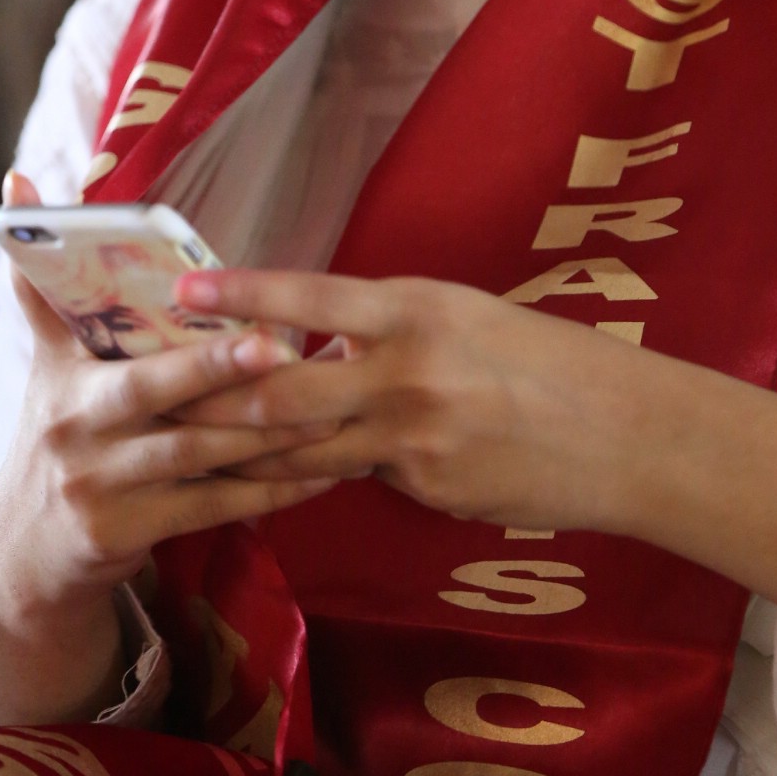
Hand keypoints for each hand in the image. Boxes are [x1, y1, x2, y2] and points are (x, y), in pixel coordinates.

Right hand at [0, 179, 339, 638]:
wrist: (23, 555)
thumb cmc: (55, 436)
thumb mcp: (45, 364)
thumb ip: (42, 285)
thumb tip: (18, 182)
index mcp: (67, 378)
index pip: (117, 338)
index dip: (177, 331)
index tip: (245, 315)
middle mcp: (78, 430)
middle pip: (158, 394)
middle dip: (221, 371)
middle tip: (286, 351)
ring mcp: (102, 486)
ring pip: (196, 453)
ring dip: (265, 435)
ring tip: (330, 413)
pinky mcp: (127, 534)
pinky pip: (210, 507)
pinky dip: (267, 493)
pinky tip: (320, 477)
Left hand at [171, 267, 649, 534]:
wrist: (623, 433)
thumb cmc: (547, 360)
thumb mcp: (466, 317)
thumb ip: (392, 330)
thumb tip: (329, 347)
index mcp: (414, 308)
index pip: (308, 297)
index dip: (239, 295)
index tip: (181, 287)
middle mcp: (404, 370)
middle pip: (282, 391)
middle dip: (212, 398)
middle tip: (152, 396)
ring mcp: (412, 437)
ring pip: (302, 450)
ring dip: (243, 453)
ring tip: (185, 450)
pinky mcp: (425, 488)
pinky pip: (356, 479)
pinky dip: (317, 477)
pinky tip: (278, 485)